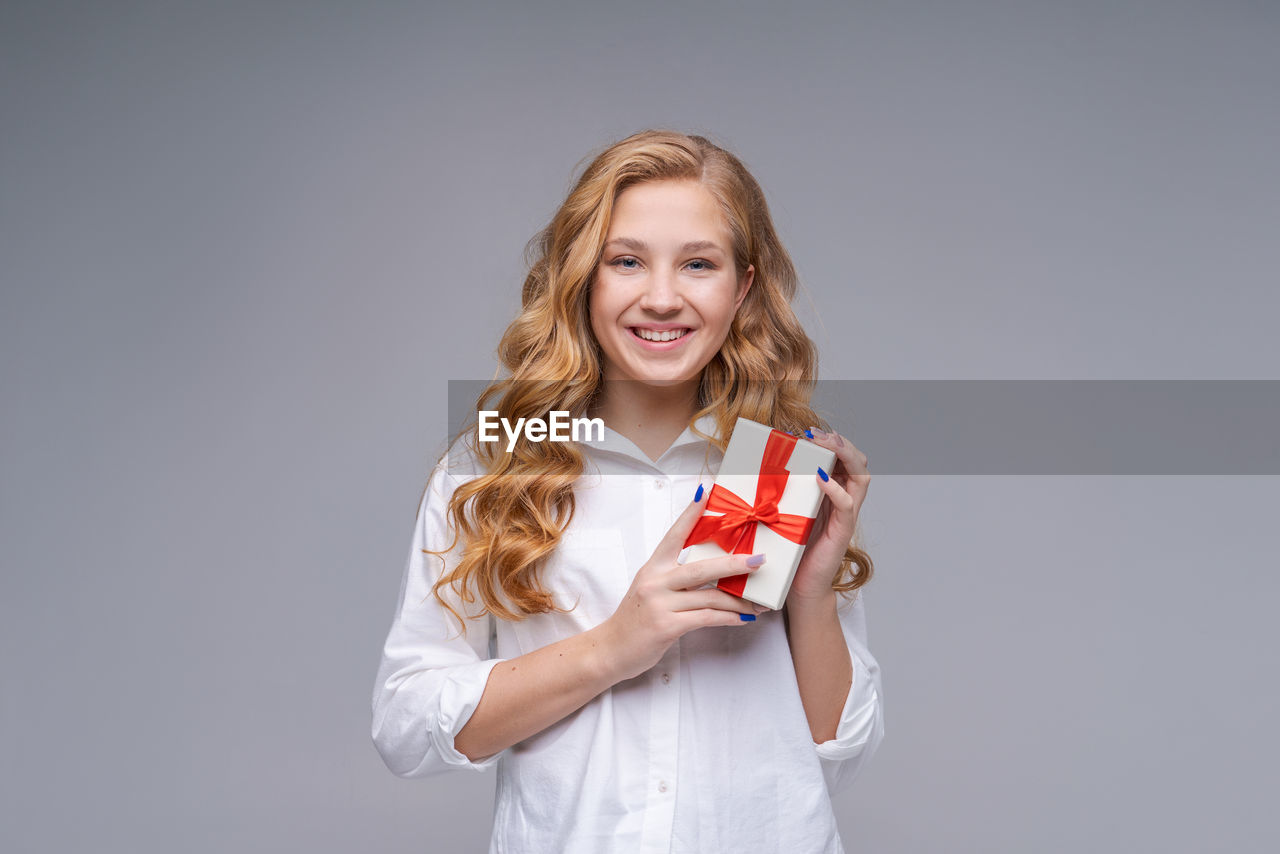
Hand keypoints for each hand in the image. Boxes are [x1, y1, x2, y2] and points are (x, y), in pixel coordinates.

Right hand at [595, 487, 766, 680]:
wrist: (611, 649)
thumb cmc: (636, 619)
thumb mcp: (650, 589)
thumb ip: (674, 578)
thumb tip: (712, 572)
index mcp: (653, 568)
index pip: (674, 535)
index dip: (691, 514)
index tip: (706, 494)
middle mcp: (656, 581)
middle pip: (702, 568)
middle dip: (734, 563)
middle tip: (758, 560)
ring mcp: (661, 604)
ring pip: (709, 596)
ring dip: (739, 600)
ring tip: (758, 603)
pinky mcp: (666, 626)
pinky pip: (706, 618)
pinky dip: (729, 618)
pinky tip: (742, 619)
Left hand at [787, 427, 870, 606]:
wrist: (798, 587)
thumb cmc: (790, 549)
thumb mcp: (785, 510)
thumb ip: (783, 490)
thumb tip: (758, 464)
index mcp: (831, 493)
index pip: (842, 458)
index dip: (830, 441)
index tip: (806, 431)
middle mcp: (843, 500)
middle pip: (858, 462)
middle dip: (839, 442)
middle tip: (815, 434)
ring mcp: (846, 515)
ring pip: (861, 477)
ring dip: (844, 456)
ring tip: (825, 444)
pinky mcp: (842, 531)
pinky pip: (847, 505)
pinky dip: (836, 489)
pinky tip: (822, 478)